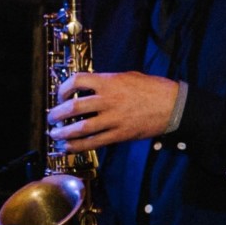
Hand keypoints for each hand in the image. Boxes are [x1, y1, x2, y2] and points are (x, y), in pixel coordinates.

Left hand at [51, 71, 181, 151]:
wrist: (174, 105)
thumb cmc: (154, 88)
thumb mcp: (129, 77)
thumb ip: (109, 81)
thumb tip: (91, 87)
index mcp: (110, 81)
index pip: (77, 81)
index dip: (63, 88)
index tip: (60, 95)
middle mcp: (108, 99)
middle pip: (74, 107)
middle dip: (57, 114)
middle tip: (51, 118)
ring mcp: (114, 118)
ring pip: (81, 128)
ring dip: (64, 132)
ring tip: (55, 134)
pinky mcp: (120, 134)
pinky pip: (95, 142)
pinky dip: (79, 146)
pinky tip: (69, 147)